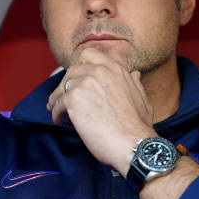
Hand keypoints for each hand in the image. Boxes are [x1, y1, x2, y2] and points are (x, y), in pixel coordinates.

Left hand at [47, 48, 156, 175]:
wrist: (133, 143)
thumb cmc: (138, 127)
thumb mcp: (142, 98)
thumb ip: (135, 83)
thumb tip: (134, 73)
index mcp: (116, 68)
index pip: (90, 54)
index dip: (80, 65)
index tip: (77, 77)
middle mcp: (100, 71)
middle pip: (73, 68)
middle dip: (66, 80)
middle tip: (63, 94)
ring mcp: (86, 83)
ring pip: (63, 85)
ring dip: (58, 97)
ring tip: (56, 108)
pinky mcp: (74, 99)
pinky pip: (58, 103)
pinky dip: (56, 112)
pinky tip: (59, 120)